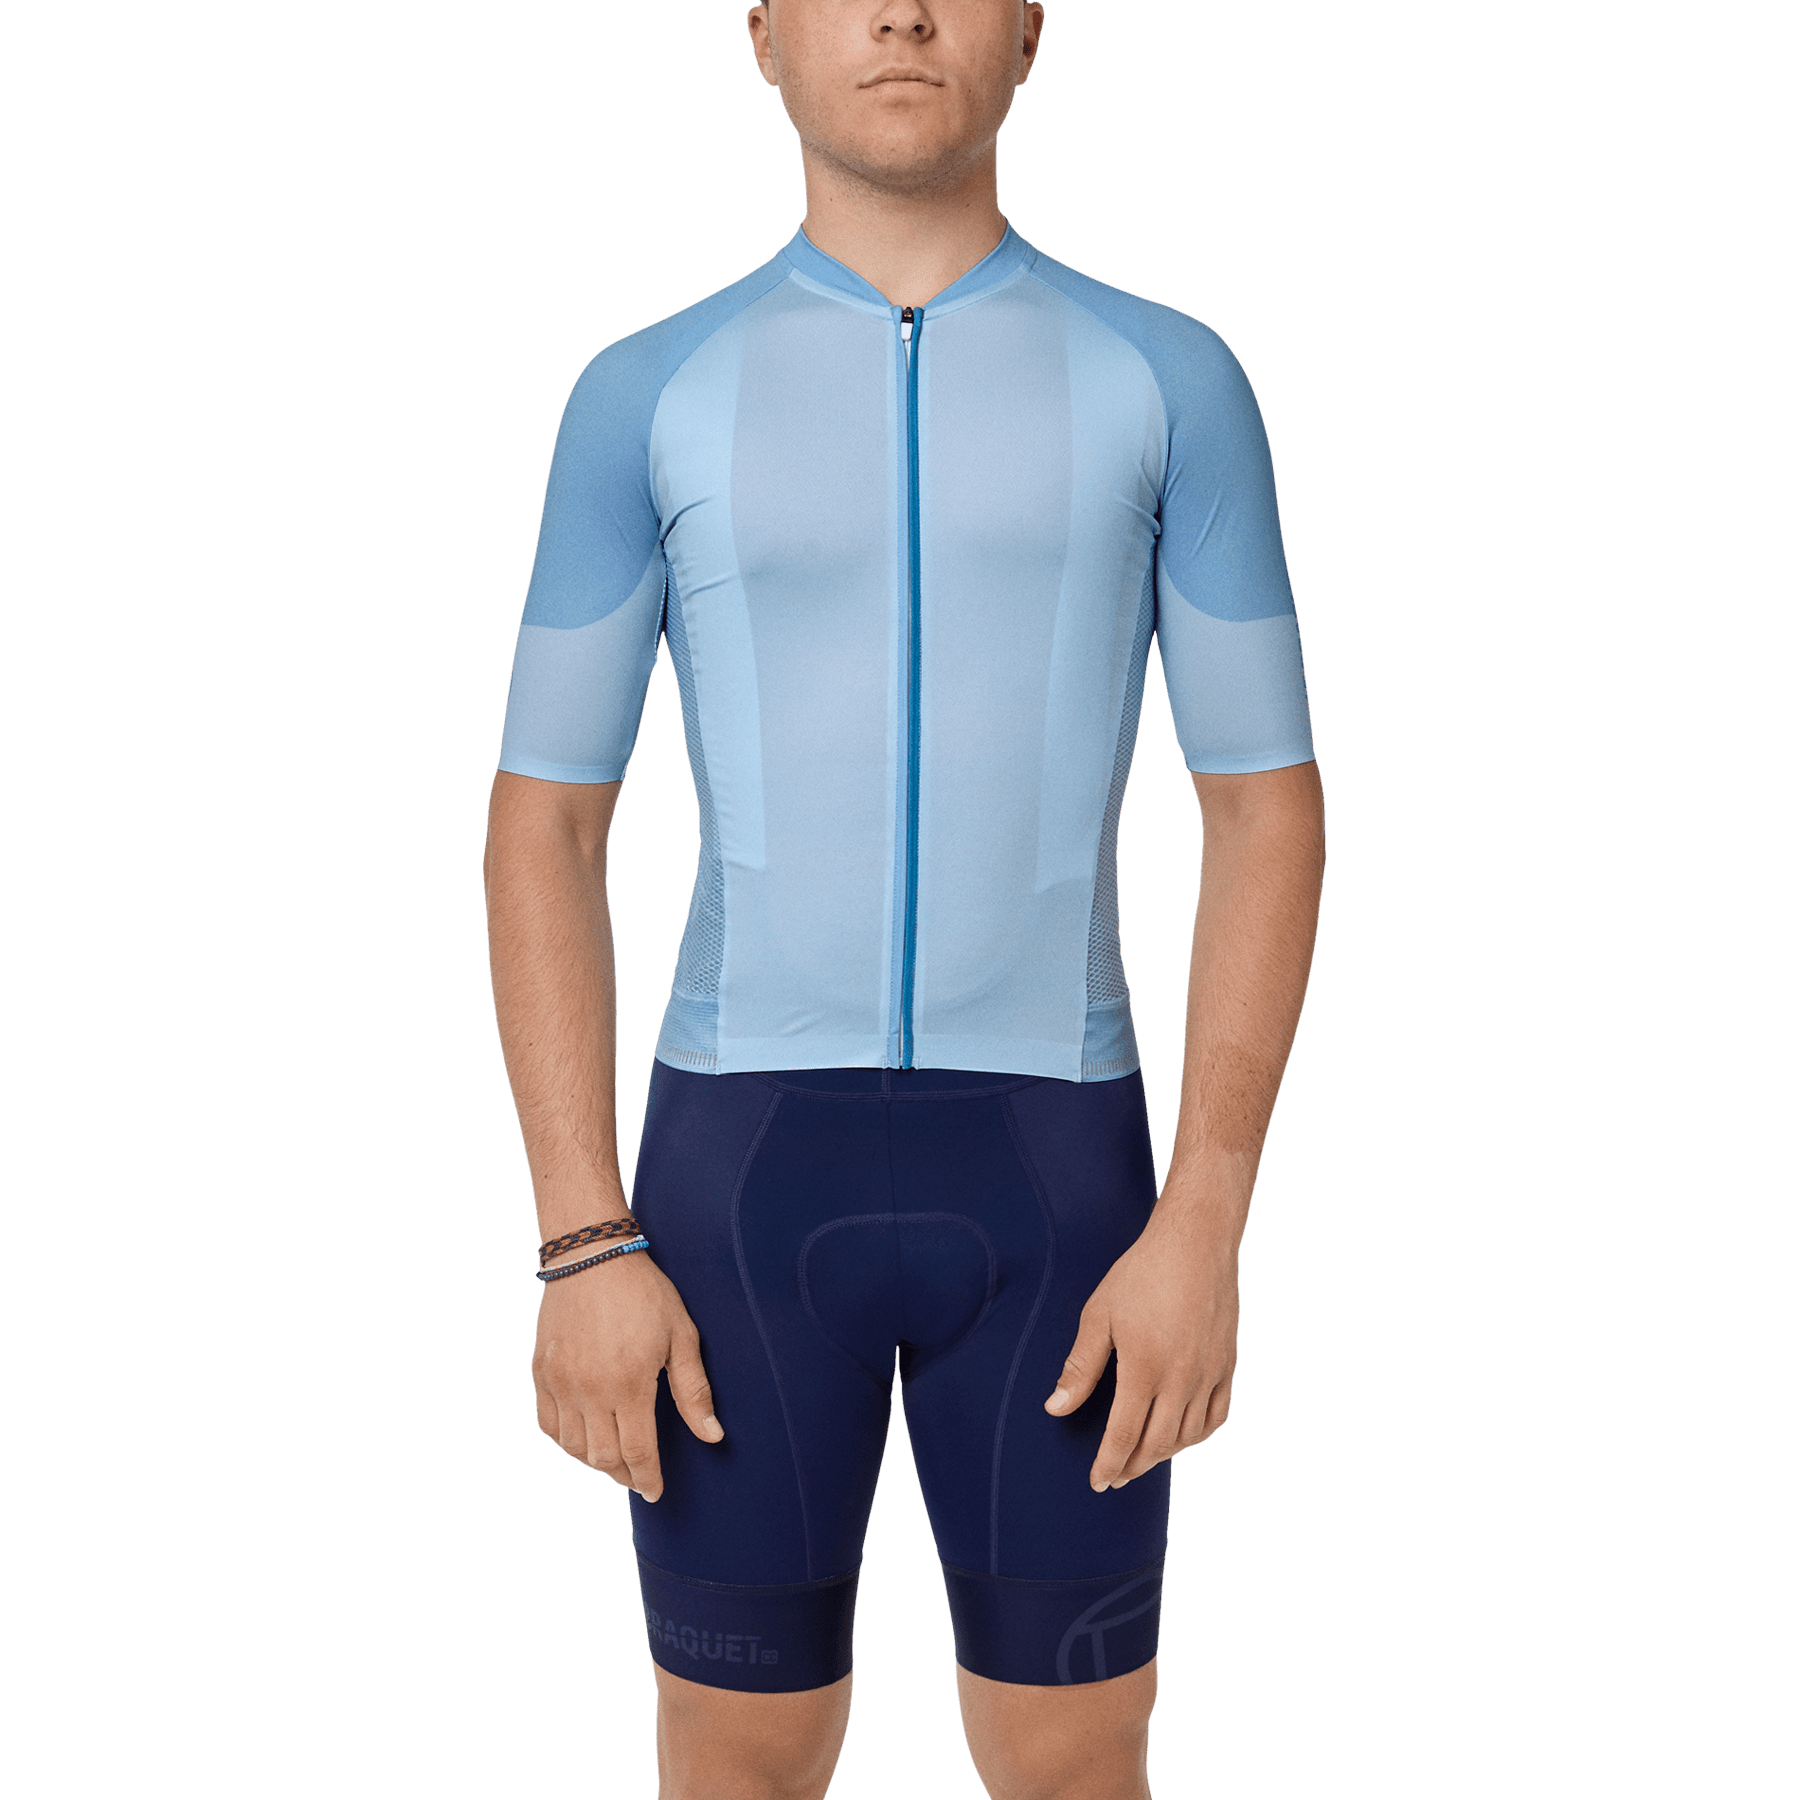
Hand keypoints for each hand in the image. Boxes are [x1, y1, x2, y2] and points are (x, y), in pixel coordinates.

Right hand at [532, 1252, 722, 1499]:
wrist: (591, 1256)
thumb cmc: (643, 1293)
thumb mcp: (680, 1335)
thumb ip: (693, 1390)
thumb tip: (713, 1436)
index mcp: (629, 1384)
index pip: (638, 1454)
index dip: (648, 1480)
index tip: (655, 1492)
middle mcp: (590, 1391)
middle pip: (603, 1458)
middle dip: (624, 1475)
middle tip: (639, 1477)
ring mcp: (561, 1383)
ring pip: (572, 1447)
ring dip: (594, 1461)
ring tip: (614, 1458)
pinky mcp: (541, 1372)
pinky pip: (548, 1425)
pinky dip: (565, 1440)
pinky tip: (582, 1437)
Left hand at [1043, 1217, 1239, 1489]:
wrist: (1196, 1243)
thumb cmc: (1140, 1274)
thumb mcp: (1099, 1315)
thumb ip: (1080, 1367)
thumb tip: (1055, 1409)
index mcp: (1144, 1369)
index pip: (1124, 1437)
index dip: (1109, 1465)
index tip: (1098, 1483)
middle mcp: (1181, 1380)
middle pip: (1157, 1444)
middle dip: (1133, 1467)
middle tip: (1115, 1477)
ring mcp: (1209, 1374)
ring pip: (1187, 1436)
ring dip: (1163, 1454)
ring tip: (1141, 1458)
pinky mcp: (1228, 1365)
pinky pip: (1216, 1416)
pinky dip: (1197, 1434)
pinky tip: (1181, 1435)